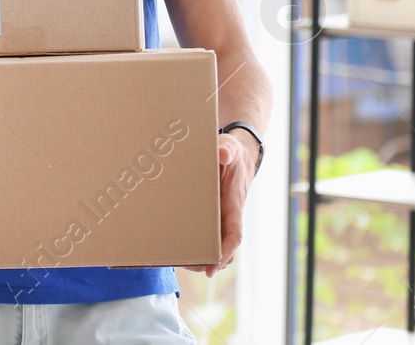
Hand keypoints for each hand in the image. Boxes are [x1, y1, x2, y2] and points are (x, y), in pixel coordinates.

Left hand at [182, 133, 255, 277]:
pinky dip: (197, 245)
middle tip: (187, 266)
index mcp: (234, 205)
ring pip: (216, 245)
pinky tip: (179, 249)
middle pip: (224, 248)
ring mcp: (220, 217)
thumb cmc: (232, 152)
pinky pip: (207, 235)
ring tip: (179, 262)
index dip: (225, 252)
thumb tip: (222, 154)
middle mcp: (229, 216)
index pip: (234, 235)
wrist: (235, 153)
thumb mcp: (230, 147)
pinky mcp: (211, 215)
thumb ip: (227, 149)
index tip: (213, 267)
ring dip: (202, 257)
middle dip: (209, 262)